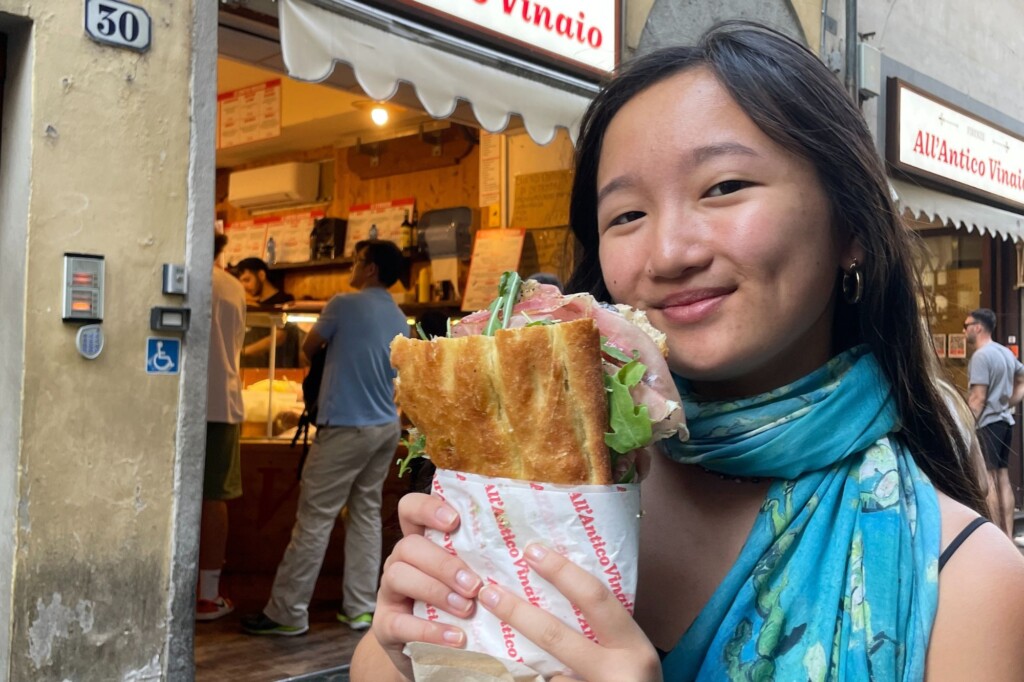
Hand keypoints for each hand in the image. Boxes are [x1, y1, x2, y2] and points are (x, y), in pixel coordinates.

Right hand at [371, 492, 484, 677]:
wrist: (436, 656)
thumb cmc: (460, 608)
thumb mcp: (469, 579)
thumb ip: (483, 561)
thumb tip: (532, 547)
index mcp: (421, 543)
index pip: (411, 509)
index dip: (428, 508)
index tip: (454, 520)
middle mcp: (400, 562)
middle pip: (408, 545)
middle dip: (443, 564)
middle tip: (474, 584)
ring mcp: (389, 593)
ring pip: (398, 576)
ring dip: (436, 591)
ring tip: (467, 608)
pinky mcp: (385, 626)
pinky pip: (399, 623)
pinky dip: (429, 630)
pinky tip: (456, 637)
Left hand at [477, 543, 660, 681]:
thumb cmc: (635, 681)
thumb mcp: (630, 653)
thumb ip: (604, 630)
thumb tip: (556, 589)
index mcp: (633, 646)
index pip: (595, 598)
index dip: (561, 572)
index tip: (531, 552)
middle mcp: (617, 672)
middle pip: (556, 636)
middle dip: (517, 612)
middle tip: (488, 591)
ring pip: (548, 675)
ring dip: (530, 665)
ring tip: (509, 650)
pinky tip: (530, 677)